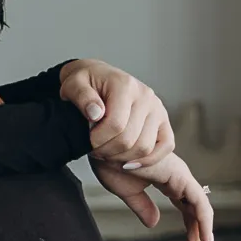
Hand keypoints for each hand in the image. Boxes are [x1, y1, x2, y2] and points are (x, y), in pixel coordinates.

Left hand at [60, 60, 174, 167]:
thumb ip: (82, 97)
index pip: (115, 124)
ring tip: (107, 152)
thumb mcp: (74, 84)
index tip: (87, 142)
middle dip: (107, 151)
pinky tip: (127, 162)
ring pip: (145, 147)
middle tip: (95, 149)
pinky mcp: (163, 121)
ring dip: (122, 158)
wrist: (98, 78)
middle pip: (129, 139)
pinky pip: (166, 146)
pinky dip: (147, 160)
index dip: (97, 140)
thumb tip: (95, 113)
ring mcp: (157, 109)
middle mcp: (146, 96)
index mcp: (125, 85)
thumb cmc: (86, 83)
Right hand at [93, 151, 214, 240]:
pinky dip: (205, 222)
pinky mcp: (179, 177)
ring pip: (200, 213)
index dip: (191, 236)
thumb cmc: (109, 161)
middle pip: (197, 216)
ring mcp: (181, 178)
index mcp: (169, 182)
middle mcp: (179, 180)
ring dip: (201, 238)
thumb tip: (154, 223)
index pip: (188, 214)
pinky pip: (199, 204)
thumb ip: (142, 207)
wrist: (102, 145)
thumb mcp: (127, 192)